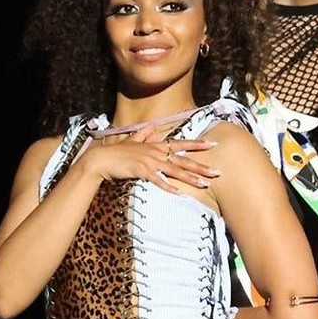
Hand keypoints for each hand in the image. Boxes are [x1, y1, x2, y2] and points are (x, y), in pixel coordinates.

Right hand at [74, 125, 221, 194]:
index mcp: (154, 145)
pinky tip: (180, 193)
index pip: (180, 143)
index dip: (196, 144)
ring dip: (190, 178)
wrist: (101, 160)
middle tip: (217, 172)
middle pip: (182, 159)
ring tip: (205, 184)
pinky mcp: (141, 171)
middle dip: (200, 166)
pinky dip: (169, 187)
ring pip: (174, 170)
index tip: (212, 144)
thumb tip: (153, 125)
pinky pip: (158, 180)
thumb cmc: (116, 152)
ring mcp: (148, 161)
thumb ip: (144, 134)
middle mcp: (155, 151)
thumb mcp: (132, 141)